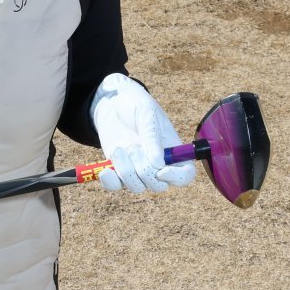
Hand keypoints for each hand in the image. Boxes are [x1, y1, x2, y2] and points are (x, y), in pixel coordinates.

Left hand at [89, 74, 196, 193]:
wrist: (111, 102)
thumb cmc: (134, 103)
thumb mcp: (146, 113)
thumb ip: (152, 137)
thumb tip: (159, 163)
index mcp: (173, 150)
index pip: (185, 174)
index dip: (177, 177)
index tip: (161, 170)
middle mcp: (158, 164)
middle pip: (159, 185)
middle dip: (145, 170)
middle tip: (134, 148)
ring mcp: (138, 169)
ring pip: (137, 187)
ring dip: (126, 171)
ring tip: (119, 149)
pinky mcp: (119, 170)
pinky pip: (116, 186)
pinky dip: (110, 181)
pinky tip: (105, 170)